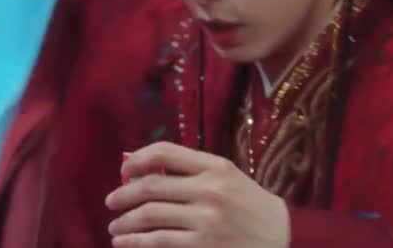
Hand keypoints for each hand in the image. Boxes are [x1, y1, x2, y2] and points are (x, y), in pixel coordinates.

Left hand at [105, 142, 290, 247]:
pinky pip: (159, 242)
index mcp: (215, 167)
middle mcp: (210, 190)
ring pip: (150, 217)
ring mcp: (206, 220)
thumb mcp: (226, 177)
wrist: (282, 236)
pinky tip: (125, 243)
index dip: (137, 160)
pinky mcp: (203, 246)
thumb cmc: (248, 204)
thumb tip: (136, 166)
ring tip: (115, 227)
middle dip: (123, 195)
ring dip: (125, 222)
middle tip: (110, 202)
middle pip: (151, 187)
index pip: (165, 153)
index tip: (124, 171)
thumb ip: (188, 170)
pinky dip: (136, 243)